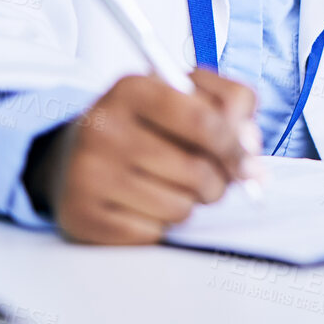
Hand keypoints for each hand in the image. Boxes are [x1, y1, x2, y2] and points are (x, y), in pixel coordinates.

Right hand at [27, 69, 256, 243]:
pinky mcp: (82, 215)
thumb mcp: (185, 93)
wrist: (74, 156)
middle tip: (212, 179)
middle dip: (218, 182)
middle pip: (197, 172)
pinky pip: (152, 234)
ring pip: (179, 208)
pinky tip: (143, 205)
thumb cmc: (144, 125)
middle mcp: (102, 128)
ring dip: (188, 204)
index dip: (235, 147)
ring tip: (171, 187)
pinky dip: (159, 225)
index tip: (249, 163)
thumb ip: (231, 105)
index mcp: (131, 89)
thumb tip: (250, 151)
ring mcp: (88, 173)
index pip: (203, 121)